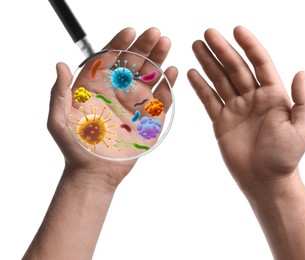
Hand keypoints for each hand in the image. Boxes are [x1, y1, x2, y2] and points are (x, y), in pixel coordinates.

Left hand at [48, 27, 177, 187]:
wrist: (94, 174)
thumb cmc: (74, 148)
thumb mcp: (59, 120)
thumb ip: (59, 92)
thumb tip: (61, 65)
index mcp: (97, 88)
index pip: (109, 59)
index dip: (120, 44)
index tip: (130, 32)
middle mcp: (117, 92)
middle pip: (133, 64)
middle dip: (144, 46)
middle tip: (155, 34)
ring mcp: (135, 104)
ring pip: (149, 77)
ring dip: (158, 59)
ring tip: (166, 44)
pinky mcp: (148, 119)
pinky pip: (161, 99)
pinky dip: (168, 85)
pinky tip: (171, 72)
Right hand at [187, 26, 304, 190]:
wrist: (265, 180)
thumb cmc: (286, 156)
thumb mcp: (302, 128)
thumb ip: (303, 100)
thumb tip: (301, 72)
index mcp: (273, 95)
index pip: (260, 63)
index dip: (249, 46)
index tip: (237, 30)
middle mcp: (253, 97)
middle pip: (236, 68)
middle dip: (222, 50)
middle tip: (208, 34)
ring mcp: (236, 108)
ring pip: (220, 80)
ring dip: (209, 63)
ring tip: (196, 46)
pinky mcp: (222, 121)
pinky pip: (209, 100)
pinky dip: (200, 87)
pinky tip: (192, 73)